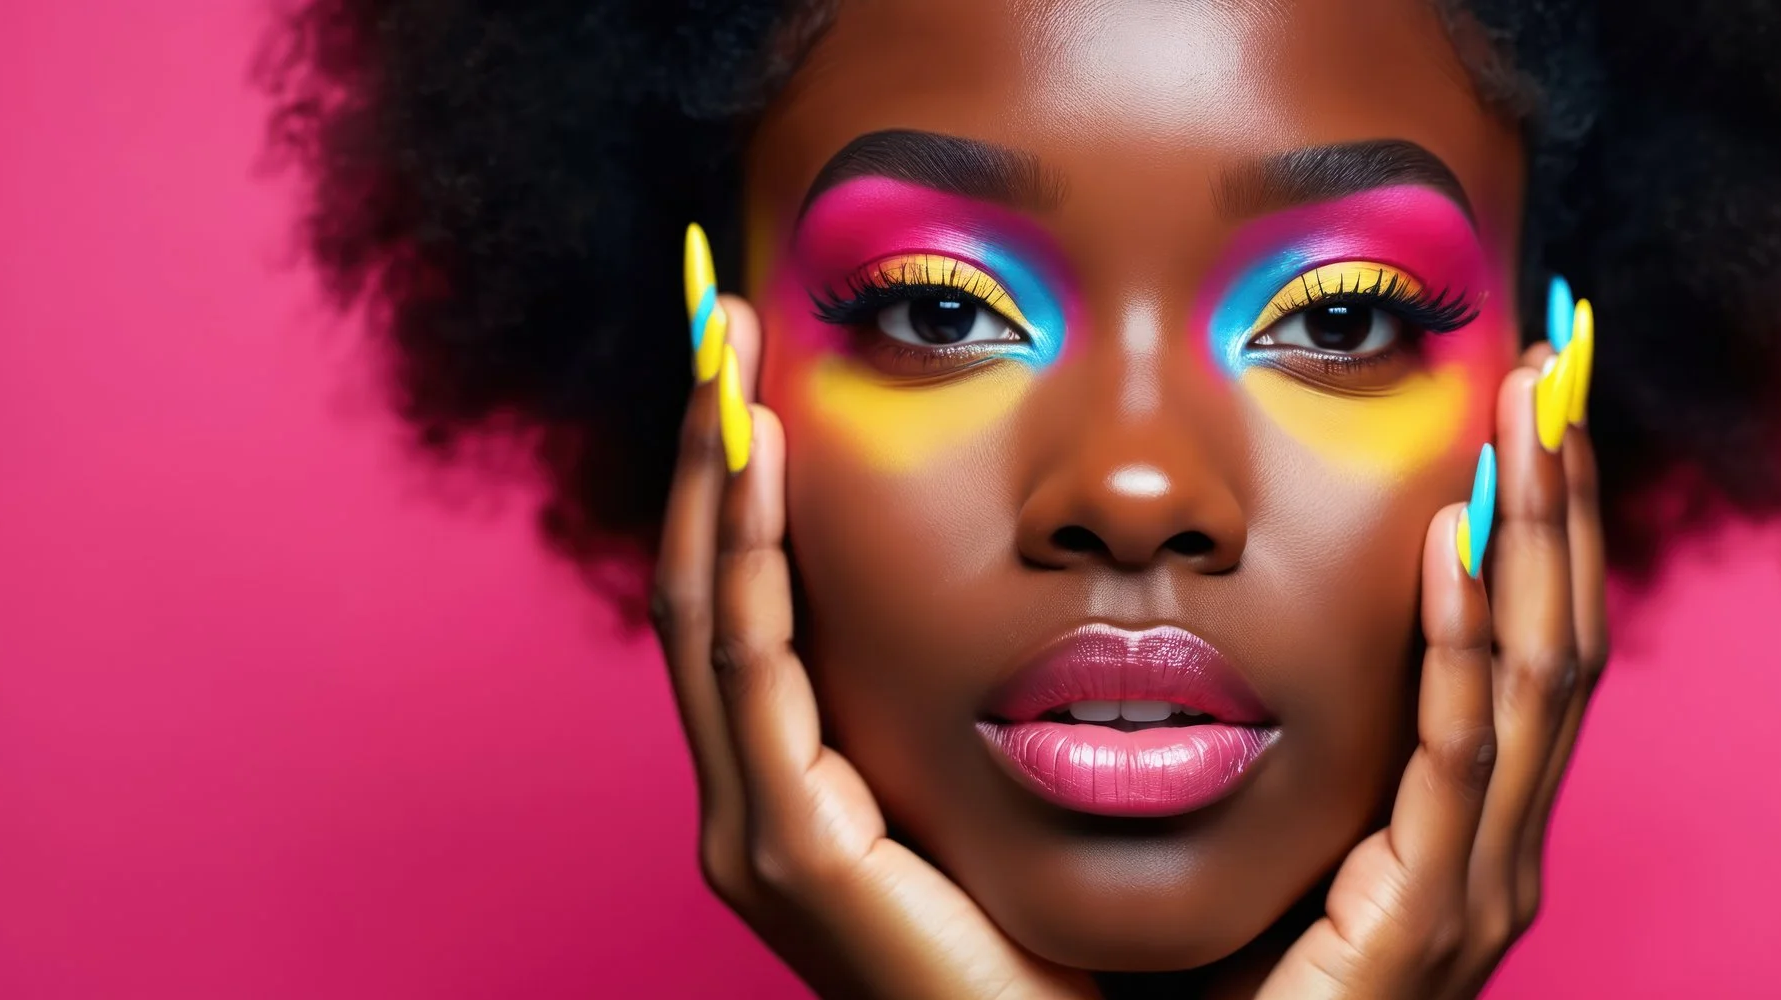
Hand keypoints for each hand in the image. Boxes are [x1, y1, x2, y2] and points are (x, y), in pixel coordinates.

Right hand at [649, 294, 1097, 999]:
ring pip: (707, 610)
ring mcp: (762, 827)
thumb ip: (1000, 695)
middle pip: (706, 589)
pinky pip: (752, 666)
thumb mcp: (1019, 784)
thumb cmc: (1073, 945)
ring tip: (723, 356)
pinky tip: (758, 453)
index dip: (746, 483)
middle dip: (707, 450)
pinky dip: (745, 550)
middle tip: (719, 318)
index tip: (763, 365)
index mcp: (811, 787)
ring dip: (710, 475)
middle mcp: (762, 802)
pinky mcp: (793, 850)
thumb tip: (1064, 576)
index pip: (753, 604)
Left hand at [1258, 335, 1609, 999]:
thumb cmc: (1202, 994)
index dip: (1536, 517)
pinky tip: (1454, 545)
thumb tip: (1205, 608)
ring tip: (1534, 408)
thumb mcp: (1248, 834)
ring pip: (1542, 679)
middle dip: (1564, 495)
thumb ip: (1255, 736)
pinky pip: (1460, 763)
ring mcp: (1473, 893)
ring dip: (1542, 533)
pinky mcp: (1425, 931)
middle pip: (1562, 637)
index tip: (1525, 394)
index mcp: (1457, 827)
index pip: (1523, 640)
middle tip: (1560, 353)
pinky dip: (1468, 647)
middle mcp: (1490, 852)